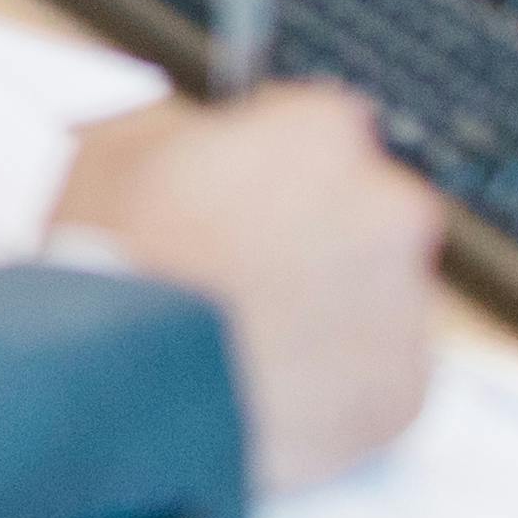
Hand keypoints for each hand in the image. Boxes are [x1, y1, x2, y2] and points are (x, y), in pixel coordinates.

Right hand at [53, 85, 444, 495]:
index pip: (322, 126)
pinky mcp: (403, 391)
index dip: (273, 159)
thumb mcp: (113, 150)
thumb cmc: (118, 262)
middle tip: (241, 267)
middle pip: (364, 210)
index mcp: (320, 134)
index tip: (242, 187)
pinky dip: (335, 382)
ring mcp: (404, 303)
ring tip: (243, 337)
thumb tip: (200, 145)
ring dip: (325, 308)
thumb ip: (185, 134)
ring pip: (374, 297)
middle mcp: (385, 208)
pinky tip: (265, 383)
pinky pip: (378, 377)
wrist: (131, 383)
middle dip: (315, 233)